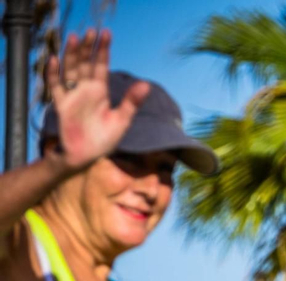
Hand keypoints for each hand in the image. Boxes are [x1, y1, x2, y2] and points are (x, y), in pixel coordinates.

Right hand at [45, 30, 148, 172]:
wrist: (86, 156)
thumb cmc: (104, 139)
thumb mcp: (121, 120)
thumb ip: (131, 102)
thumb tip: (146, 84)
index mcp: (100, 91)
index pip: (101, 65)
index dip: (103, 50)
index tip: (106, 33)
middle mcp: (85, 90)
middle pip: (84, 63)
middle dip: (87, 48)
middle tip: (90, 31)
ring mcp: (72, 96)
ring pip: (70, 70)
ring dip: (70, 55)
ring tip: (73, 38)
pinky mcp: (62, 105)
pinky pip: (55, 87)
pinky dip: (52, 74)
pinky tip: (53, 60)